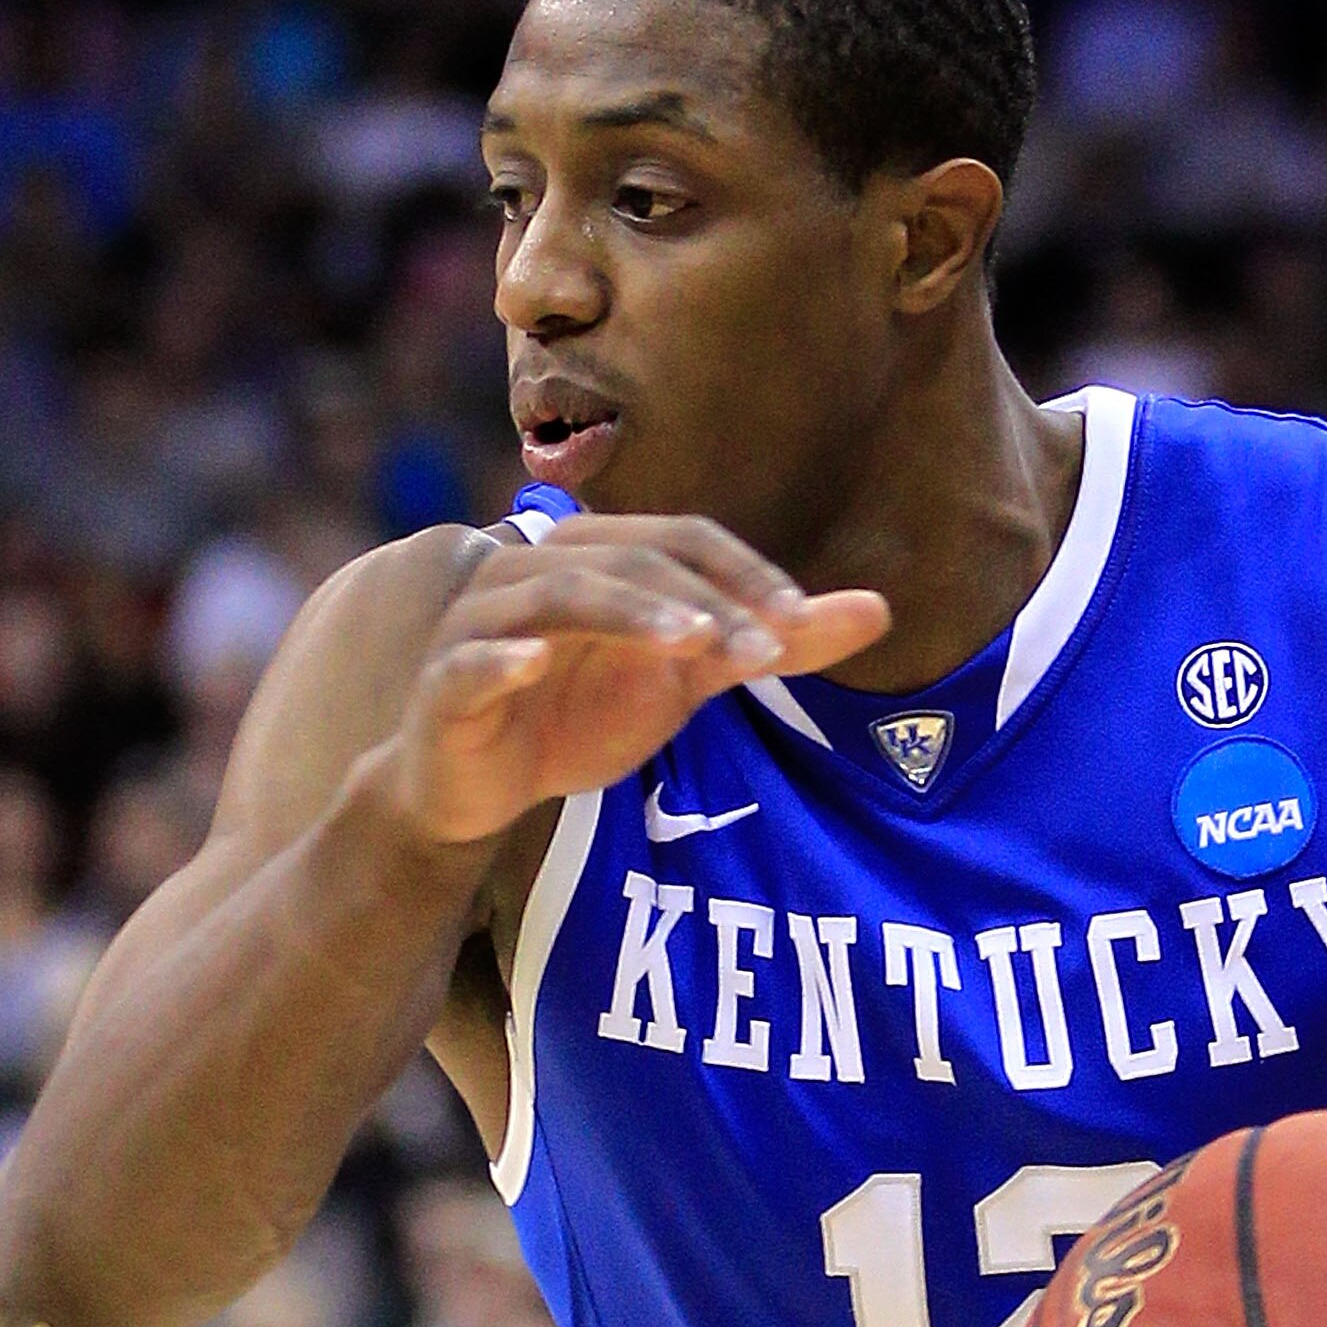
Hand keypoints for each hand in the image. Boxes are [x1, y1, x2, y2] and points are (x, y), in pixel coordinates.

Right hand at [380, 516, 891, 849]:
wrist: (478, 787)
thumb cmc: (580, 716)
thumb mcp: (686, 679)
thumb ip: (769, 643)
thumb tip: (880, 610)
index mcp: (599, 557)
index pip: (680, 538)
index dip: (741, 571)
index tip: (801, 622)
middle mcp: (539, 570)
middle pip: (628, 558)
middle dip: (702, 600)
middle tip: (767, 648)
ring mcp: (486, 622)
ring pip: (558, 595)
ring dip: (627, 614)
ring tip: (690, 645)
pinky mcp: (445, 683)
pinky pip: (471, 660)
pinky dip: (500, 658)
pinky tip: (534, 665)